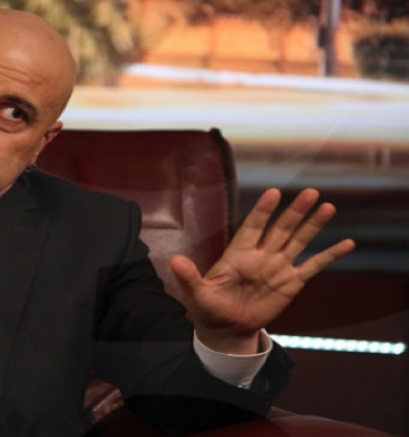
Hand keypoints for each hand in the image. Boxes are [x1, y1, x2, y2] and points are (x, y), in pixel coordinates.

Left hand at [168, 188, 354, 353]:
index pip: (252, 227)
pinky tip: (347, 242)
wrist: (226, 328)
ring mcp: (278, 267)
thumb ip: (188, 276)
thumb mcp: (196, 293)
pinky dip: (329, 255)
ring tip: (328, 206)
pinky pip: (313, 266)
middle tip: (311, 192)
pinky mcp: (291, 283)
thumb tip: (174, 260)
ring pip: (299, 241)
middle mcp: (261, 255)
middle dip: (295, 212)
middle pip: (281, 229)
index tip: (273, 193)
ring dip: (313, 225)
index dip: (262, 211)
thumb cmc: (208, 307)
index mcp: (238, 254)